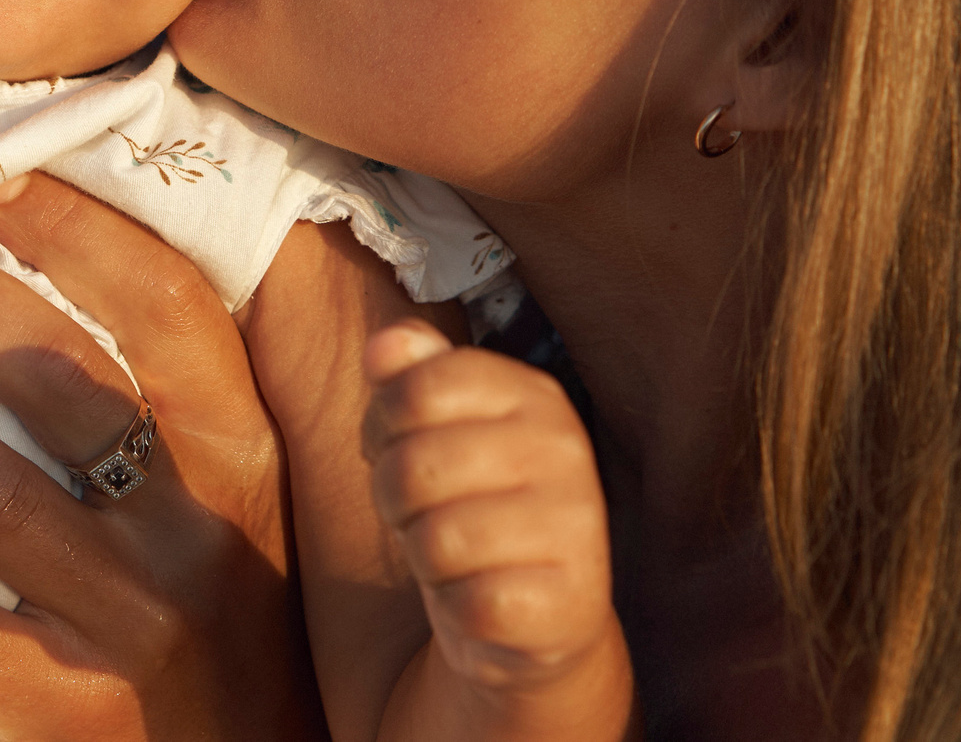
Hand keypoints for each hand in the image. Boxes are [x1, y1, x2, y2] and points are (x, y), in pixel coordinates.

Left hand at [0, 172, 324, 741]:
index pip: (161, 303)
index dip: (67, 227)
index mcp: (243, 447)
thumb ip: (169, 394)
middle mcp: (202, 525)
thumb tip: (33, 250)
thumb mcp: (235, 493)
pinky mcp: (76, 711)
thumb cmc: (232, 612)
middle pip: (63, 378)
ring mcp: (140, 621)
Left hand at [363, 323, 633, 740]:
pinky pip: (468, 604)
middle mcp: (565, 450)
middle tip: (424, 515)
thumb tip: (383, 344)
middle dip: (395, 500)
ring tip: (455, 557)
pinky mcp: (574, 603)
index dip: (382, 425)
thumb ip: (410, 374)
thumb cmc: (470, 506)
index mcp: (534, 395)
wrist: (534, 616)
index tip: (395, 448)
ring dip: (425, 558)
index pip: (418, 387)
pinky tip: (481, 600)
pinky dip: (456, 608)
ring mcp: (577, 526)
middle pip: (414, 465)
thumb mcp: (438, 429)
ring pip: (436, 540)